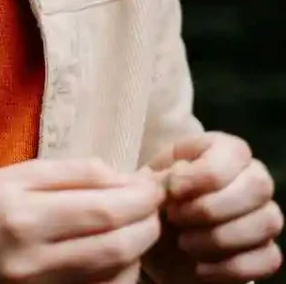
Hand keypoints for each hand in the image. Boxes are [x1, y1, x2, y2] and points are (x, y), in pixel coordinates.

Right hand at [0, 157, 163, 283]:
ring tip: (137, 226)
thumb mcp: (14, 176)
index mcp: (23, 215)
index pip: (100, 208)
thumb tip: (120, 177)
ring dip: (138, 250)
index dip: (138, 198)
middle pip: (115, 245)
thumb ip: (69, 174)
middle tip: (154, 206)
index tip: (153, 185)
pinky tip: (118, 254)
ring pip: (114, 275)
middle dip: (147, 224)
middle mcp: (34, 258)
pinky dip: (120, 274)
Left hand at [148, 132, 282, 281]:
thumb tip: (171, 184)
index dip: (203, 174)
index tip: (172, 190)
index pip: (232, 153)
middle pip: (258, 185)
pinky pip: (268, 259)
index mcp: (221, 149)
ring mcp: (264, 215)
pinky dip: (230, 267)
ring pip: (267, 222)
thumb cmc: (154, 199)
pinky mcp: (266, 251)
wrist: (156, 240)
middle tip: (176, 218)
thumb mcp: (147, 183)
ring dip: (219, 238)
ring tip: (183, 242)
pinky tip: (200, 266)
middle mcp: (251, 177)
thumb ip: (158, 179)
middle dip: (211, 207)